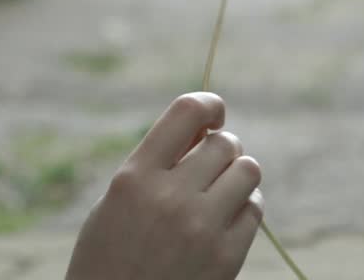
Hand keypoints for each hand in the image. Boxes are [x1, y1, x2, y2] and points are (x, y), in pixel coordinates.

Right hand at [65, 92, 263, 279]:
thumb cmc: (108, 258)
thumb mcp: (114, 202)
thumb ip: (156, 164)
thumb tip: (205, 130)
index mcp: (134, 177)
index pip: (187, 111)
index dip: (210, 105)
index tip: (214, 116)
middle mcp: (170, 197)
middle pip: (224, 143)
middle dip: (222, 149)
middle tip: (210, 168)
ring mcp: (201, 229)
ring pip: (248, 171)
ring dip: (237, 175)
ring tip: (220, 192)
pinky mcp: (225, 258)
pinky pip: (254, 210)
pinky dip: (244, 208)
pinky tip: (225, 220)